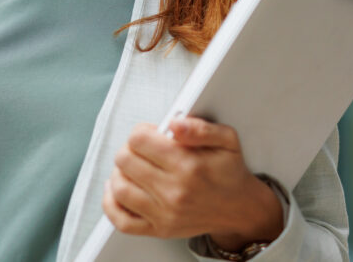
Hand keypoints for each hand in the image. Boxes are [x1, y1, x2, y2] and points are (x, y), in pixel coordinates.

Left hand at [101, 117, 282, 249]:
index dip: (141, 132)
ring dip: (120, 172)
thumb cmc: (229, 172)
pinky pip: (122, 220)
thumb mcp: (226, 139)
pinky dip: (111, 203)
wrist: (241, 209)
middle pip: (124, 160)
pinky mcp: (159, 229)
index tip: (150, 134)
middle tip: (143, 150)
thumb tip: (175, 123)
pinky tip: (117, 189)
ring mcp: (164, 214)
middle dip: (130, 149)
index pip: (139, 140)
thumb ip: (200, 127)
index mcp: (188, 165)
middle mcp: (174, 192)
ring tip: (133, 167)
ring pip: (119, 187)